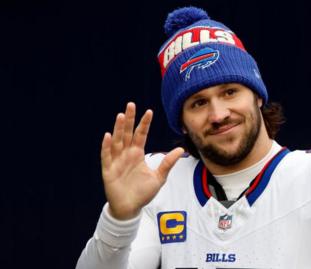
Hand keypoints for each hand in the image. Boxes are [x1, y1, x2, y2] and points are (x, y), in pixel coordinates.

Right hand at [100, 102, 183, 219]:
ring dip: (118, 129)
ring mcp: (116, 161)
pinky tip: (108, 136)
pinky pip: (106, 156)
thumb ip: (167, 163)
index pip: (141, 135)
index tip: (149, 111)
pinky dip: (106, 146)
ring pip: (116, 141)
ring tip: (120, 116)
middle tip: (131, 104)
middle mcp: (126, 154)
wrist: (130, 208)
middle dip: (129, 119)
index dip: (144, 123)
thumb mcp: (159, 177)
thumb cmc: (143, 192)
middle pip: (127, 133)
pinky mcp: (108, 170)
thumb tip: (181, 149)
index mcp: (137, 154)